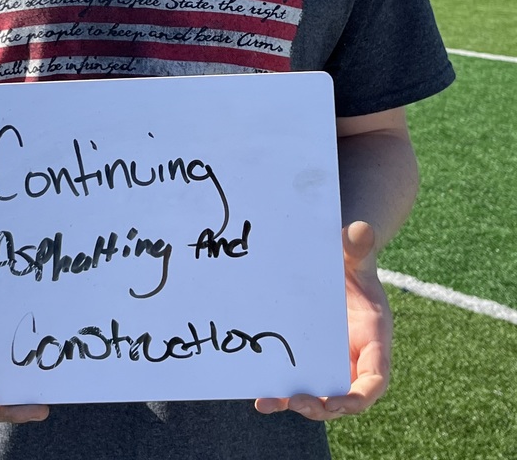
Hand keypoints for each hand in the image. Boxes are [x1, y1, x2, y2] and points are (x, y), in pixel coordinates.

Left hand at [254, 221, 391, 421]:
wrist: (334, 264)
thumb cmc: (349, 261)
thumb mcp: (354, 254)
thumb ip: (359, 246)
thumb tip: (360, 229)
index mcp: (374, 339)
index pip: (375, 379)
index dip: (359, 397)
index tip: (339, 403)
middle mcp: (354, 357)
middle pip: (344, 397)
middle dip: (323, 406)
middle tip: (298, 403)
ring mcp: (332, 362)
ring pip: (319, 395)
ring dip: (296, 404)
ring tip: (268, 402)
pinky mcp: (311, 360)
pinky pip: (299, 382)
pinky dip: (281, 392)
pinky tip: (259, 395)